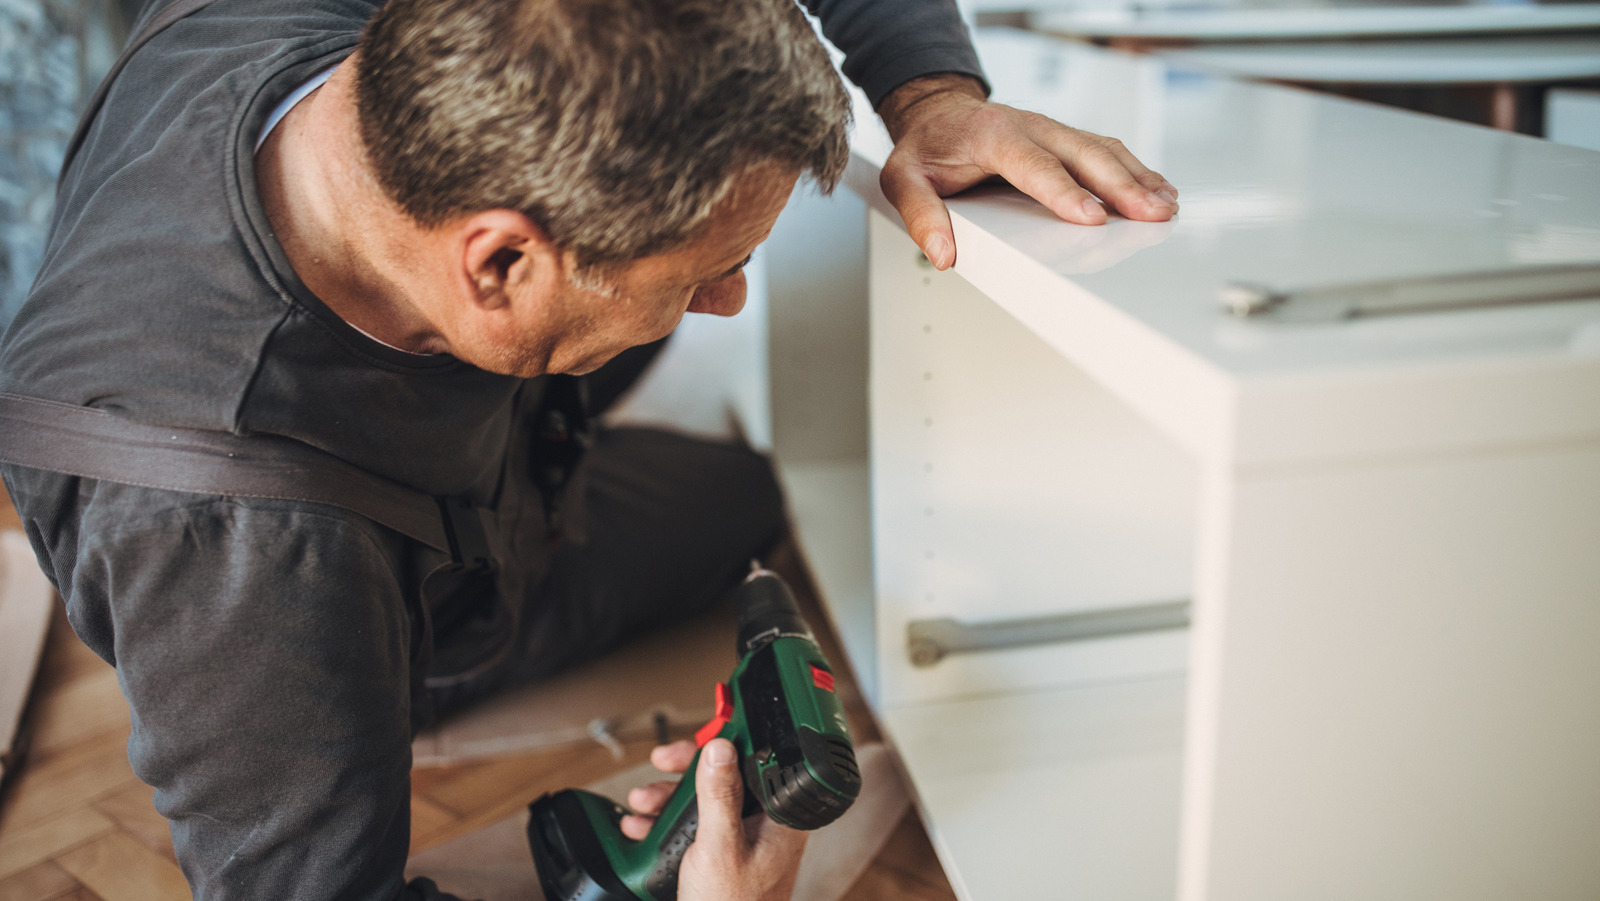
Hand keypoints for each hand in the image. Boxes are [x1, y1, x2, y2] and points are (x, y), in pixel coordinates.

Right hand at [622, 739, 807, 900]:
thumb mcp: (719, 846)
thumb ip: (719, 795)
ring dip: (668, 798)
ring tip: (642, 804)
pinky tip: (643, 827)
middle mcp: (765, 824)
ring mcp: (744, 840)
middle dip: (686, 772)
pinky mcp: (723, 855)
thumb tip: (720, 748)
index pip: (757, 761)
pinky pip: (695, 826)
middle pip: (726, 776)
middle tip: (661, 763)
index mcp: (779, 817)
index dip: (726, 743)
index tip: (699, 737)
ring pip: (705, 800)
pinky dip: (668, 822)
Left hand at [877, 73, 1179, 269]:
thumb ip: (921, 215)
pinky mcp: (1066, 140)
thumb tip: (944, 253)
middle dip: (1121, 187)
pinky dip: (1136, 171)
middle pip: (1083, 155)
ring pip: (1103, 151)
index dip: (1064, 192)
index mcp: (994, 135)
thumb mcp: (903, 179)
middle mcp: (1031, 127)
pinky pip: (1106, 151)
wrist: (937, 114)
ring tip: (1165, 207)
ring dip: (1137, 179)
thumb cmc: (926, 148)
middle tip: (1149, 215)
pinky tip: (1158, 190)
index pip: (1034, 166)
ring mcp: (1053, 131)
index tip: (1091, 217)